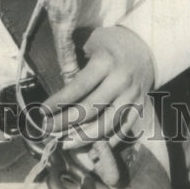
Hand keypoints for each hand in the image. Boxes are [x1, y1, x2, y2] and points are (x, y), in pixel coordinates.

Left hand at [44, 26, 155, 149]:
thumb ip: (73, 58)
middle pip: (89, 109)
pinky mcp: (139, 108)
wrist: (146, 47)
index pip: (79, 87)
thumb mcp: (91, 40)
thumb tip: (53, 80)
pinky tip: (90, 148)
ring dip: (83, 137)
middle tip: (47, 129)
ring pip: (106, 125)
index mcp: (106, 63)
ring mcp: (132, 97)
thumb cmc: (111, 43)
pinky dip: (106, 142)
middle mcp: (120, 81)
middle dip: (65, 122)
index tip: (43, 111)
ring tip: (65, 143)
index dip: (59, 102)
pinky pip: (122, 130)